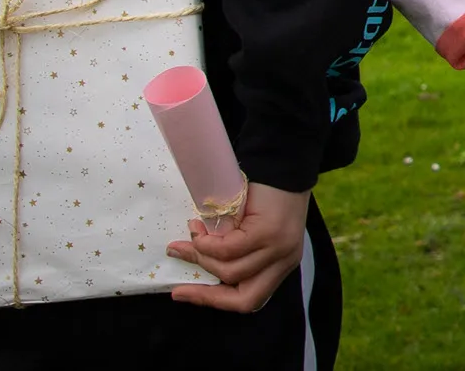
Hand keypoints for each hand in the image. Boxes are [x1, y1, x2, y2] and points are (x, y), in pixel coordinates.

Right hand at [166, 182, 307, 312]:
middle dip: (205, 293)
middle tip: (179, 279)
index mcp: (281, 265)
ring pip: (230, 272)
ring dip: (202, 256)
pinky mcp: (269, 234)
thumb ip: (233, 251)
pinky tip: (199, 229)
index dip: (214, 301)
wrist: (280, 163)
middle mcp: (285, 262)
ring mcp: (279, 249)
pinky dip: (208, 244)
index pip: (250, 300)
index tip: (182, 293)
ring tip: (192, 234)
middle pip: (246, 298)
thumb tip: (193, 260)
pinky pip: (229, 250)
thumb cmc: (263, 195)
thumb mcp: (250, 230)